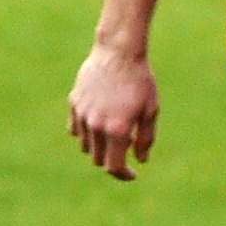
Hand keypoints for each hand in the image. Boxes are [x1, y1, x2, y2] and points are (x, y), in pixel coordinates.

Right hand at [67, 45, 159, 179]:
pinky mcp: (74, 103)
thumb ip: (146, 139)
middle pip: (98, 159)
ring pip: (85, 145)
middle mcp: (96, 126)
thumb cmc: (140, 80)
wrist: (119, 51)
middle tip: (127, 146)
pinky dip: (85, 132)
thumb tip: (140, 160)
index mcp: (117, 130)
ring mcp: (82, 114)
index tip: (132, 174)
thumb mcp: (150, 110)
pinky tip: (98, 122)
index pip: (113, 167)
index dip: (123, 175)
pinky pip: (75, 129)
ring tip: (114, 130)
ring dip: (99, 146)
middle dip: (112, 159)